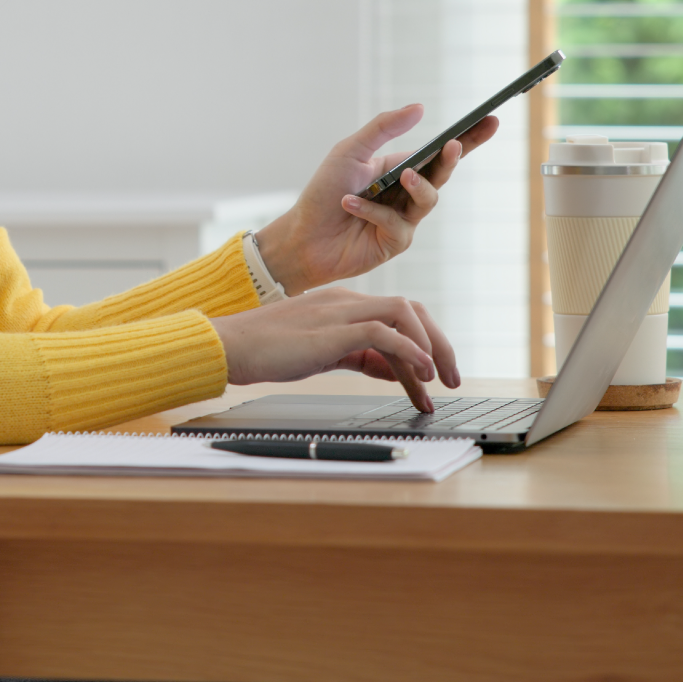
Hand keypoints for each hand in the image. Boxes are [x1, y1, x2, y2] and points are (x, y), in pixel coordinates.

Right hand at [208, 286, 460, 411]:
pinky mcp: (331, 331)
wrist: (230, 346)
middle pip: (410, 310)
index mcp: (344, 304)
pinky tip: (420, 373)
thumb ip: (360, 356)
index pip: (399, 314)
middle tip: (452, 379)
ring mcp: (339, 312)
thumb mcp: (325, 352)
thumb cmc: (269, 350)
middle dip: (438, 343)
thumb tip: (395, 369)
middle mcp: (346, 302)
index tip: (436, 375)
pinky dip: (408, 351)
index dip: (425, 342)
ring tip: (438, 380)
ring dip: (428, 347)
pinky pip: (382, 332)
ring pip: (402, 315)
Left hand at [254, 106, 498, 293]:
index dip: (469, 138)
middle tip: (453, 145)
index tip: (492, 120)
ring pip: (427, 200)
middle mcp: (406, 194)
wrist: (302, 236)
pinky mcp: (395, 244)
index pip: (439, 152)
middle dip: (451, 159)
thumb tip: (420, 107)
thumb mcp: (350, 151)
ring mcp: (404, 221)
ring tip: (400, 176)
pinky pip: (397, 224)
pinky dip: (373, 211)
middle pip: (442, 174)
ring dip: (416, 185)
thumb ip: (383, 128)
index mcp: (400, 168)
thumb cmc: (323, 192)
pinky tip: (350, 204)